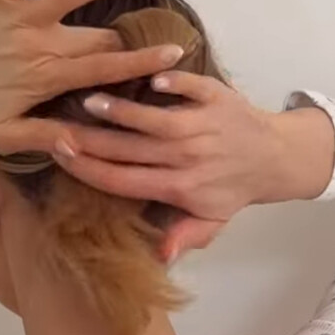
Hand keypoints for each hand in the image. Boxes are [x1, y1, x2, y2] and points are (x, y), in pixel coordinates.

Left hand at [0, 0, 190, 152]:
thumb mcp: (1, 138)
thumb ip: (45, 138)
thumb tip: (85, 143)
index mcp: (44, 78)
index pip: (106, 67)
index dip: (142, 61)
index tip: (174, 53)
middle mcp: (38, 42)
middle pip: (97, 32)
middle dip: (130, 28)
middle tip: (156, 22)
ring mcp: (18, 12)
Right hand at [50, 72, 320, 260]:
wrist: (277, 157)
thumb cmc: (234, 190)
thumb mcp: (211, 222)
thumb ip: (184, 236)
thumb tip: (159, 258)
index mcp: (179, 188)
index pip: (122, 181)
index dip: (88, 170)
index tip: (60, 155)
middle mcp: (186, 158)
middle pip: (127, 149)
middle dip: (88, 139)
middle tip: (56, 126)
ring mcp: (202, 126)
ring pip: (150, 118)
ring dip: (117, 109)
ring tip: (88, 101)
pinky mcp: (217, 99)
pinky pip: (189, 87)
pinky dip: (170, 81)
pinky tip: (147, 77)